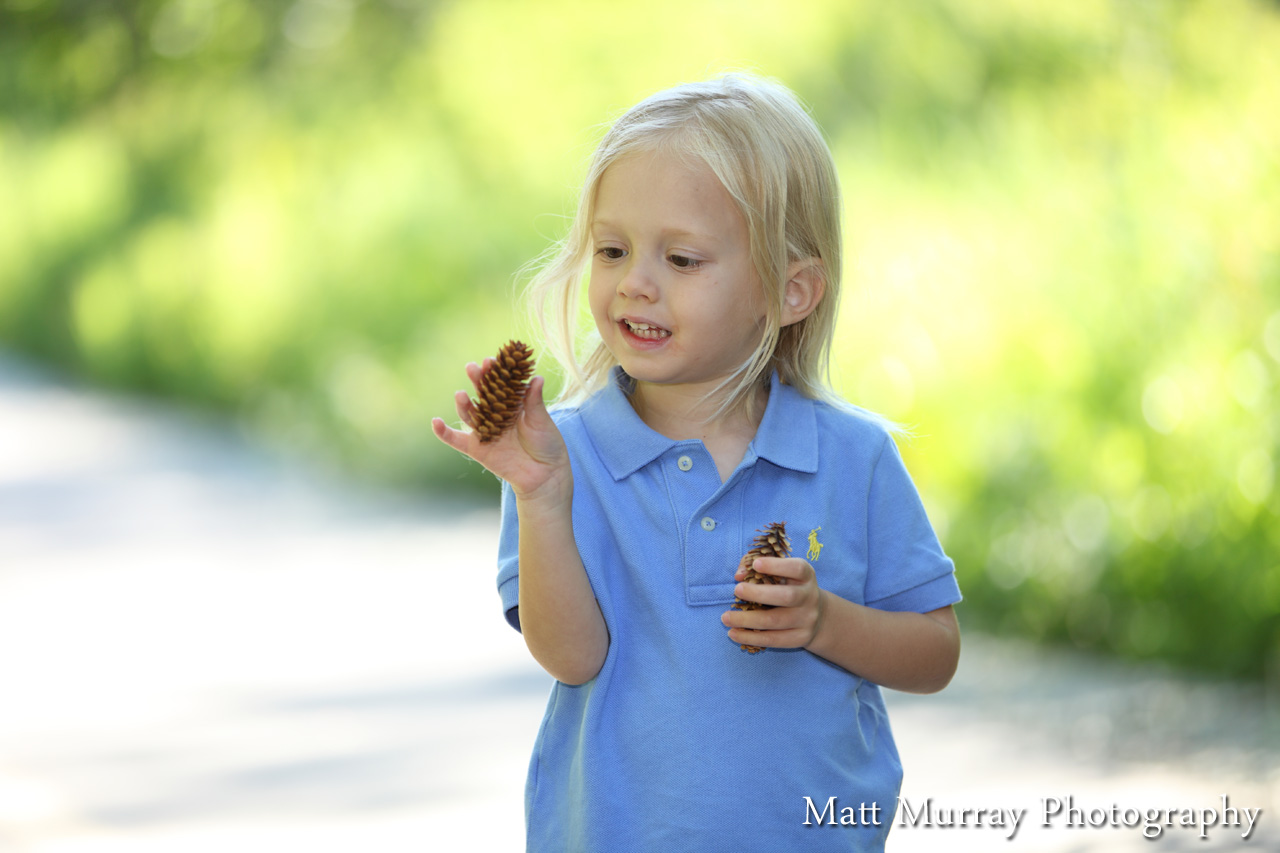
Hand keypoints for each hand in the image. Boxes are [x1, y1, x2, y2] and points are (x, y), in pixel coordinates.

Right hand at [432, 359, 571, 505]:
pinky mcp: (477, 448)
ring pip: (470, 414)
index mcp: (512, 405)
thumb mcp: (541, 420)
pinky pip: (456, 440)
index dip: (495, 373)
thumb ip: (534, 401)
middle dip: (477, 381)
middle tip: (473, 368)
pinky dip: (444, 433)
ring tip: (461, 394)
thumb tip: (536, 378)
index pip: (501, 385)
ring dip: (463, 404)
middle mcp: (496, 415)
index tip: (492, 360)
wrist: (544, 475)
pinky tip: (435, 422)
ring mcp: (485, 431)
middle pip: (483, 395)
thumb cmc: (546, 444)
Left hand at [720, 557, 826, 650]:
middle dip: (759, 593)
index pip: (797, 568)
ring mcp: (806, 620)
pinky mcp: (800, 638)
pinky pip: (773, 639)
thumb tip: (739, 575)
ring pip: (775, 621)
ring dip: (747, 620)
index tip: (755, 564)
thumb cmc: (789, 587)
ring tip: (726, 617)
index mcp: (806, 576)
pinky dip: (750, 638)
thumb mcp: (783, 573)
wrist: (817, 617)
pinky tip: (733, 634)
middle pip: (787, 597)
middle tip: (736, 590)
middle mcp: (809, 597)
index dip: (777, 566)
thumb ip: (759, 567)